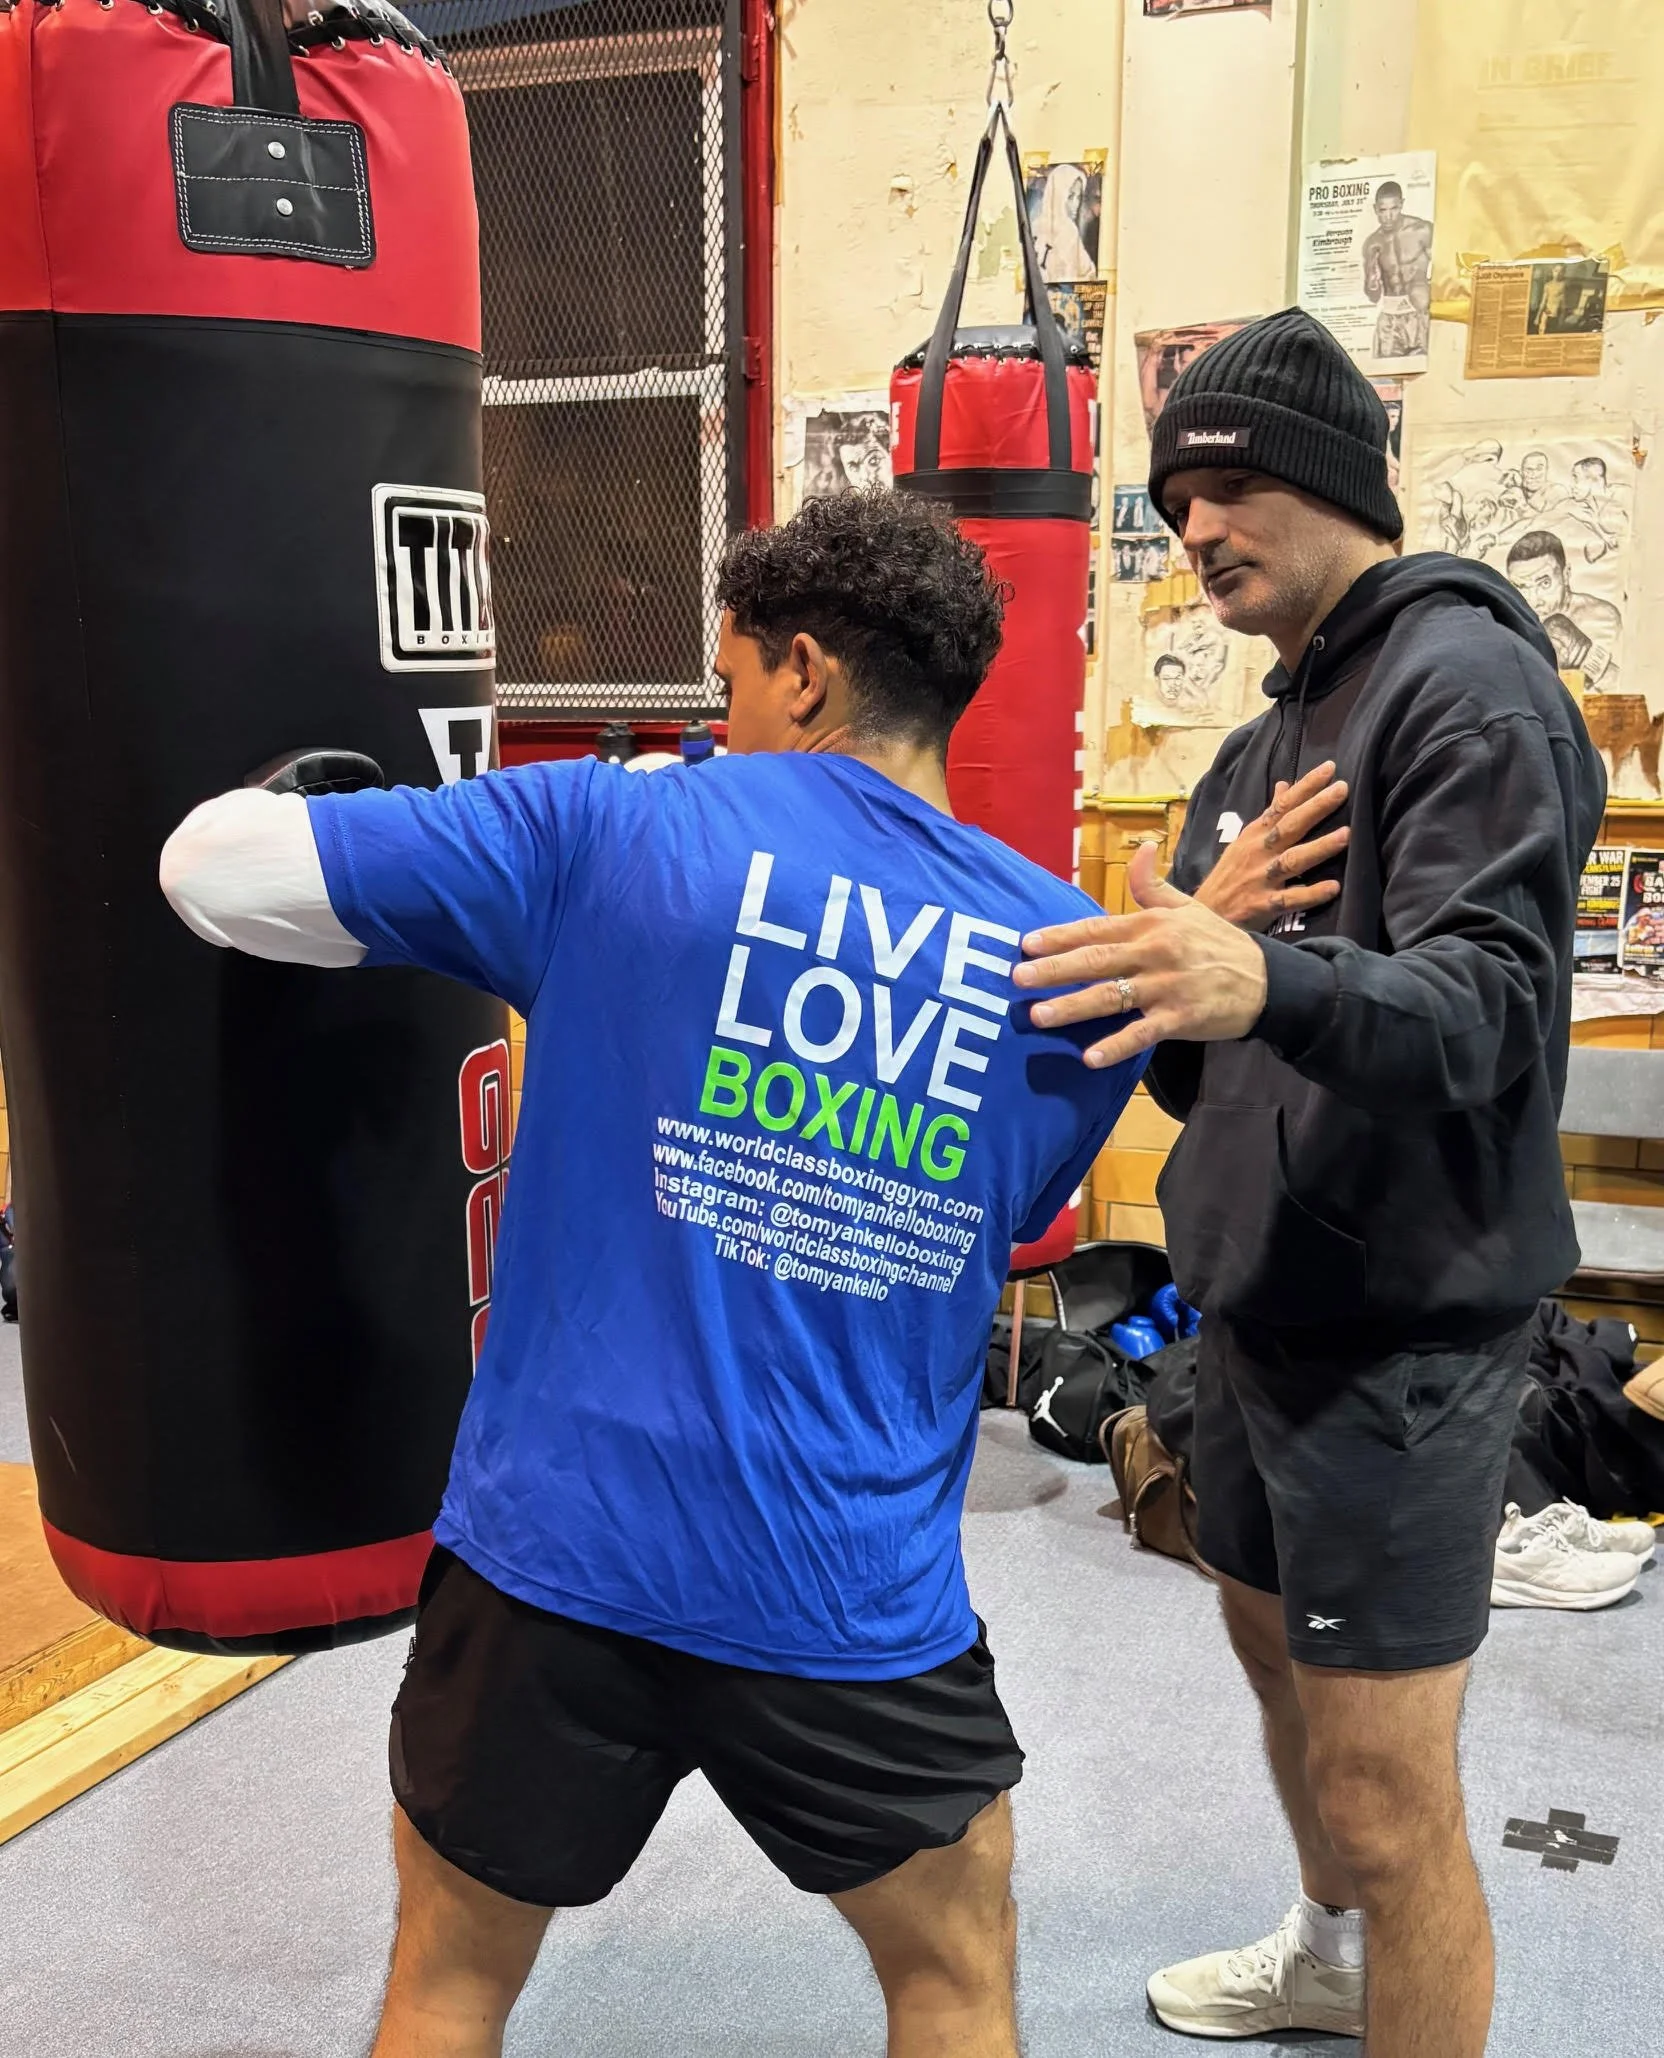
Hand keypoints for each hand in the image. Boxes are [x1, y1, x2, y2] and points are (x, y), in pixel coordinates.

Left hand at [1014, 844, 1269, 1068]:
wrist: (1268, 980)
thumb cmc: (1219, 943)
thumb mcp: (1189, 907)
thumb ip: (1153, 885)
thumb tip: (1138, 849)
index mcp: (1151, 925)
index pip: (1097, 928)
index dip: (1060, 936)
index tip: (1026, 944)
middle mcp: (1155, 953)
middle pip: (1096, 961)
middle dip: (1054, 970)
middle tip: (1018, 979)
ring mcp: (1167, 987)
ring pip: (1112, 997)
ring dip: (1074, 1008)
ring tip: (1039, 1016)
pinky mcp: (1181, 1018)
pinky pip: (1142, 1034)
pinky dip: (1116, 1046)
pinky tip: (1089, 1056)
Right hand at [1193, 760, 1348, 931]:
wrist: (1205, 913)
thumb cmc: (1230, 875)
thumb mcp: (1244, 840)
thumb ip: (1269, 815)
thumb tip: (1285, 784)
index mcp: (1254, 835)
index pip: (1282, 806)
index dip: (1305, 787)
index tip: (1330, 769)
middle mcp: (1258, 853)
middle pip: (1290, 826)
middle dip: (1316, 807)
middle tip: (1342, 789)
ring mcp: (1260, 879)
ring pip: (1293, 860)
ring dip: (1319, 847)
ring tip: (1346, 835)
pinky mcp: (1263, 906)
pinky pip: (1290, 900)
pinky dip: (1311, 894)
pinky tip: (1334, 887)